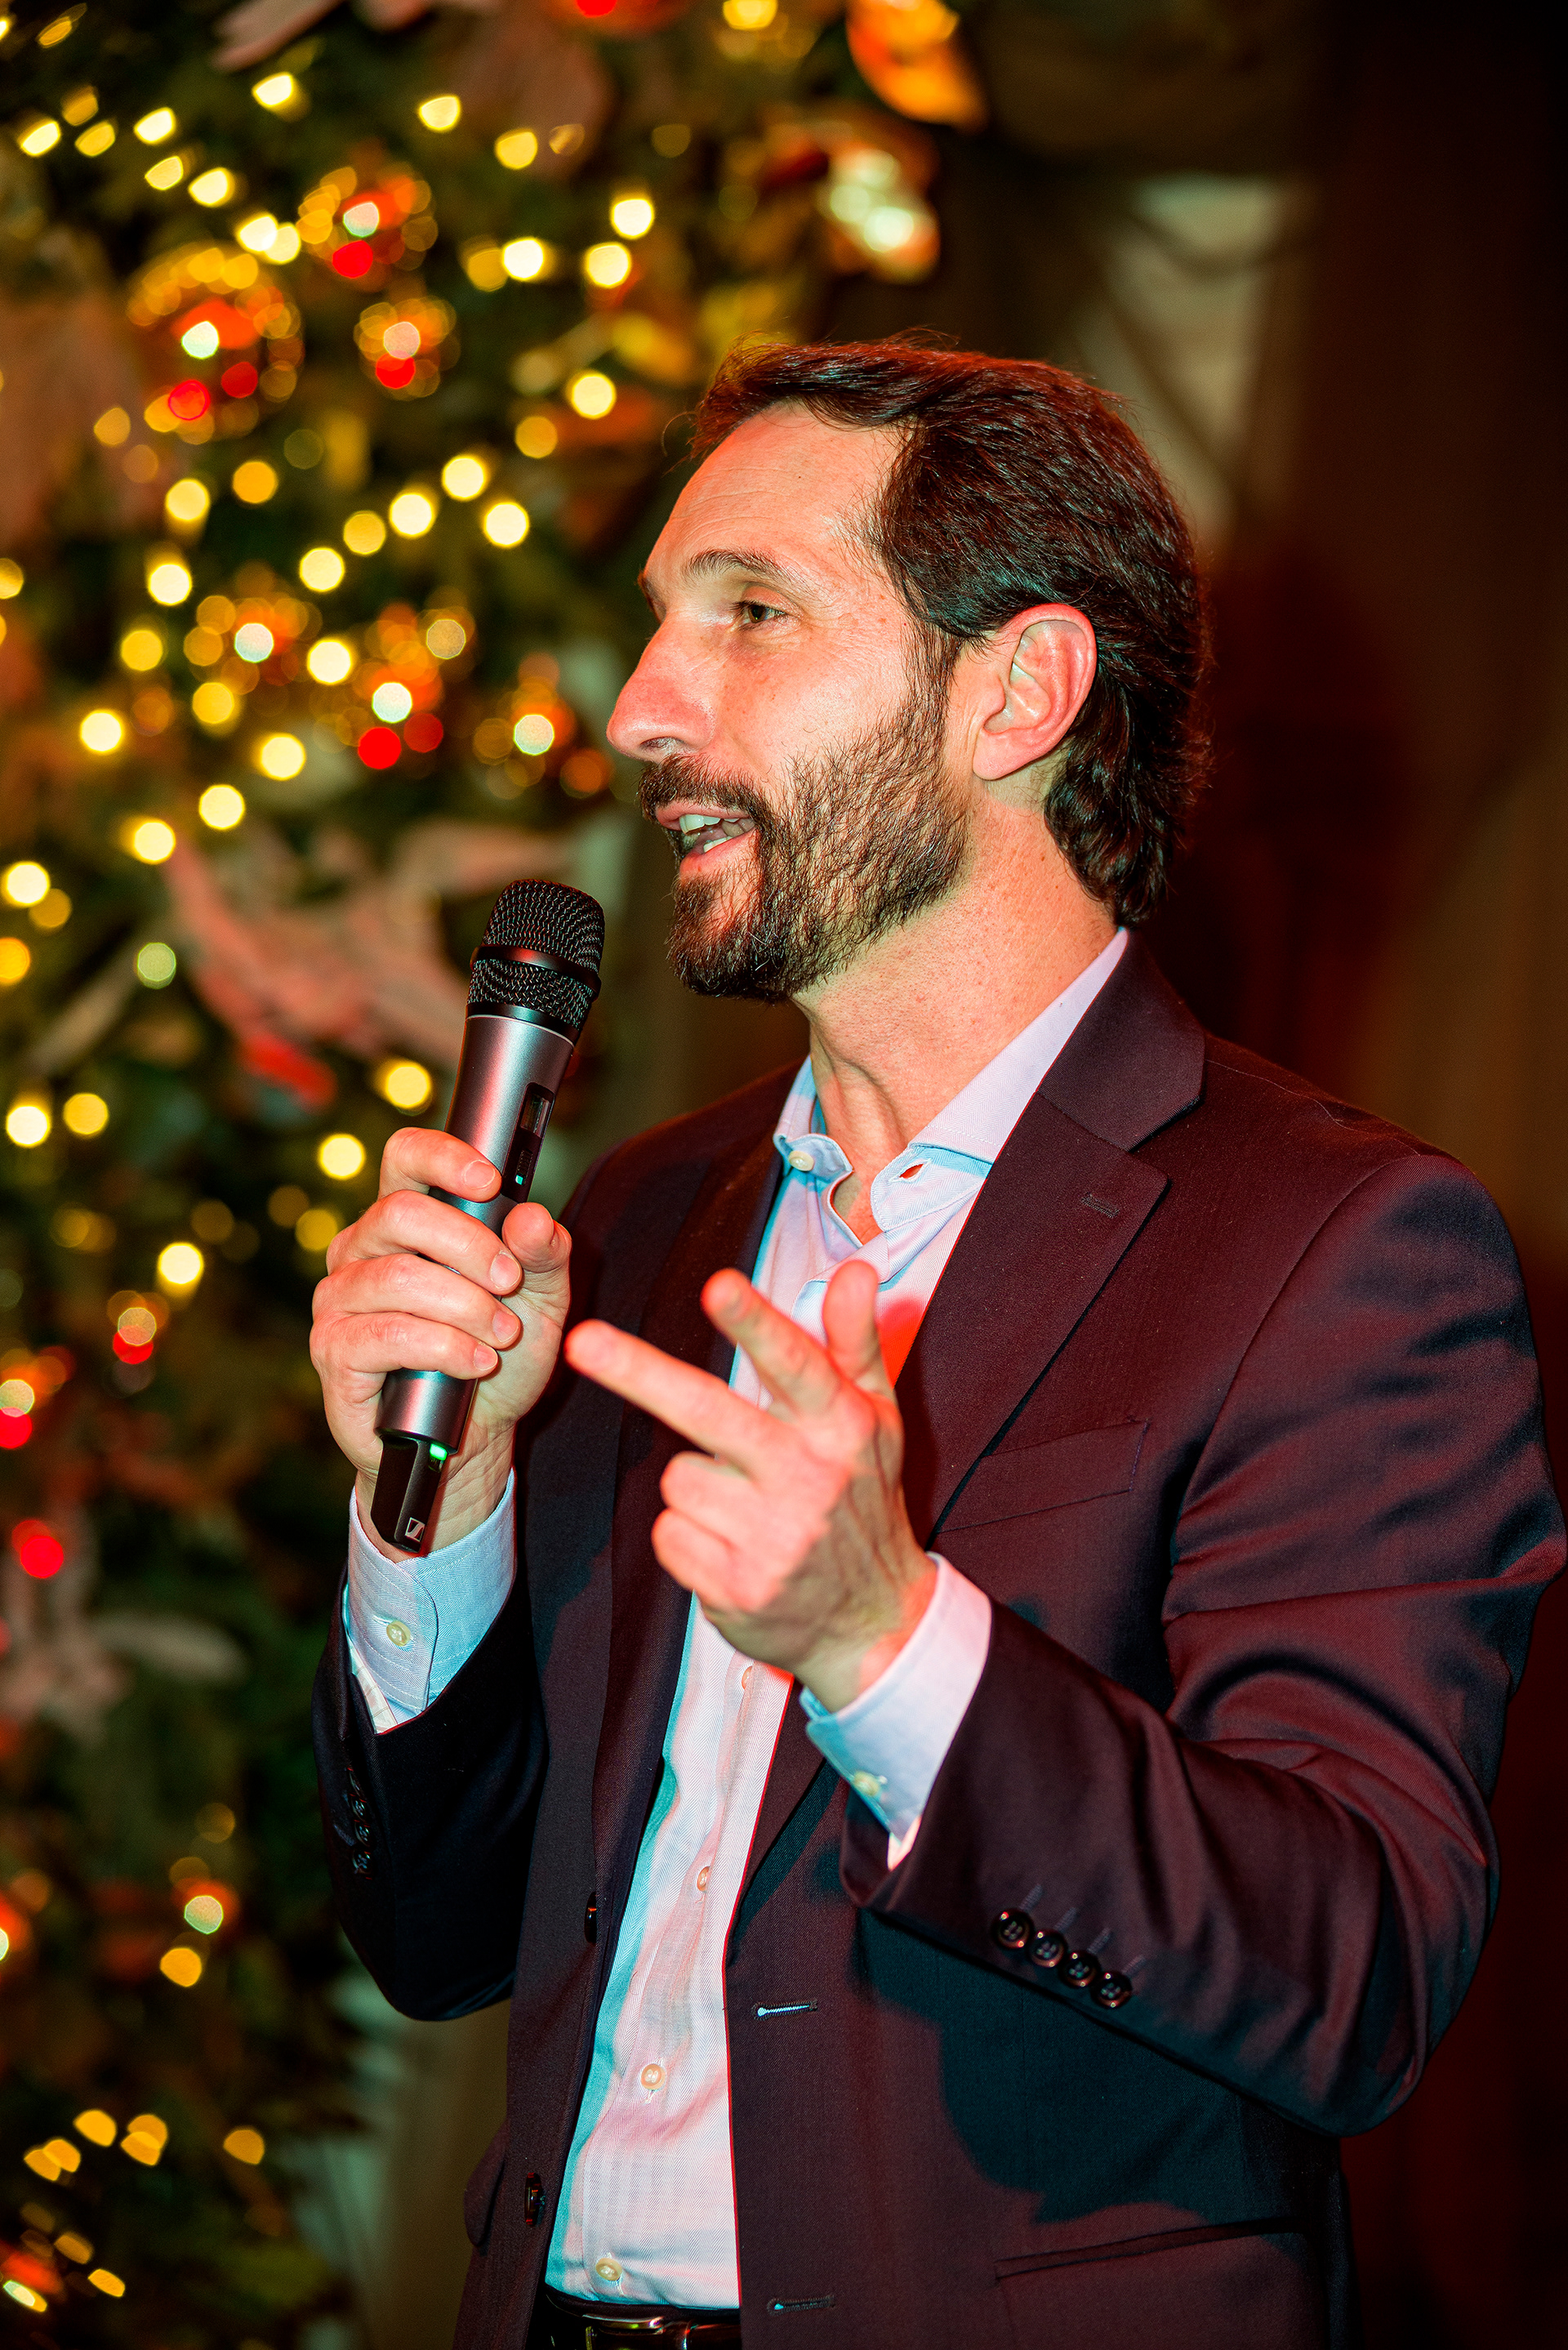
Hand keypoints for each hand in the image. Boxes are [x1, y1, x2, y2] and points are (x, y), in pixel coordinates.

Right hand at [310, 1126, 571, 1553]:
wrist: (474, 1437)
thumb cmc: (497, 1354)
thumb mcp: (540, 1300)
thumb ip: (544, 1254)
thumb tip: (530, 1217)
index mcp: (405, 1222)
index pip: (405, 1158)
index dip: (443, 1157)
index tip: (491, 1182)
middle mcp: (361, 1250)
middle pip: (400, 1212)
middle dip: (470, 1246)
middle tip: (510, 1282)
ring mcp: (339, 1300)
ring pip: (397, 1277)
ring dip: (465, 1306)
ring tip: (501, 1336)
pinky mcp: (334, 1351)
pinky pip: (386, 1336)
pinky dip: (444, 1348)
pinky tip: (476, 1364)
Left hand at [564, 1260, 934, 1711]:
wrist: (873, 1621)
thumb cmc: (862, 1500)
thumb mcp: (876, 1418)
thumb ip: (855, 1341)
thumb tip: (857, 1271)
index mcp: (842, 1427)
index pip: (795, 1365)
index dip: (754, 1324)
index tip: (717, 1286)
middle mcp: (810, 1479)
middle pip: (709, 1412)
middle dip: (640, 1373)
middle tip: (582, 1341)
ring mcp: (774, 1538)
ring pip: (679, 1476)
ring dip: (696, 1485)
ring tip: (746, 1505)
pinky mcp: (739, 1587)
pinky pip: (669, 1532)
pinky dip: (688, 1536)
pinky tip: (732, 1546)